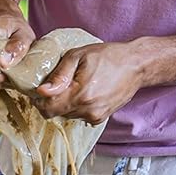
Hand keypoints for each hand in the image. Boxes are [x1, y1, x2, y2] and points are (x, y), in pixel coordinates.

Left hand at [31, 41, 148, 123]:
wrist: (135, 65)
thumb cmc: (108, 56)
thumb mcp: (78, 56)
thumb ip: (59, 75)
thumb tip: (41, 91)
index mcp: (80, 95)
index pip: (48, 109)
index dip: (40, 100)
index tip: (42, 88)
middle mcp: (88, 110)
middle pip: (57, 113)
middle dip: (53, 100)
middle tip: (60, 82)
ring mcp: (95, 116)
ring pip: (68, 115)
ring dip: (66, 103)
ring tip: (76, 85)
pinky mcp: (101, 118)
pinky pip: (80, 115)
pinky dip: (78, 106)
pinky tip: (86, 92)